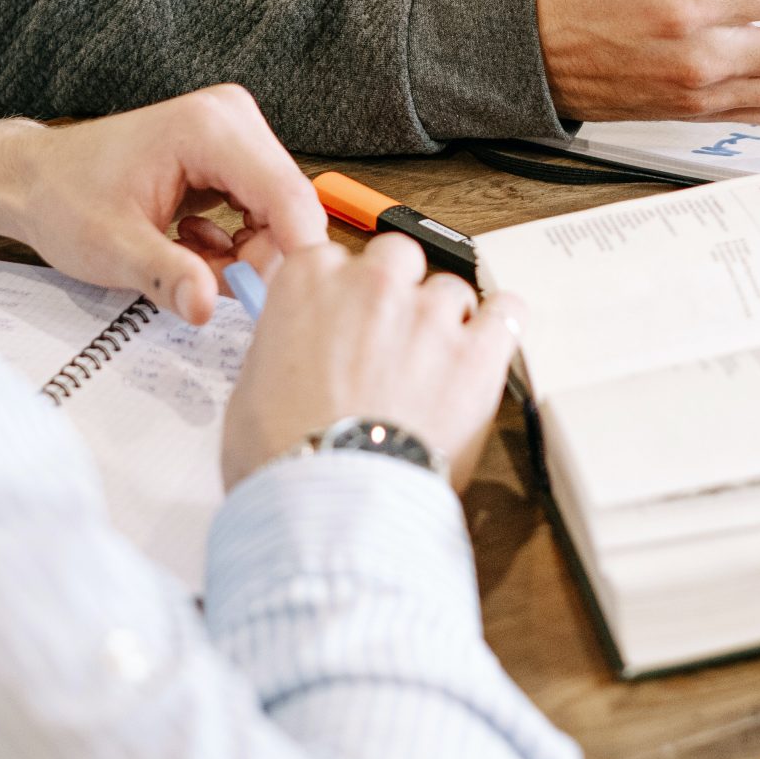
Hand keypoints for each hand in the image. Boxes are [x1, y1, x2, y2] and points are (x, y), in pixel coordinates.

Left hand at [0, 85, 327, 318]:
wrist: (36, 178)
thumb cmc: (64, 198)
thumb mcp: (112, 247)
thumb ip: (167, 275)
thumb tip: (206, 306)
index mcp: (209, 128)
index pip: (286, 195)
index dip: (294, 254)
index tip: (278, 303)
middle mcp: (231, 119)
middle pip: (288, 206)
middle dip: (258, 259)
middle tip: (208, 285)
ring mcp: (234, 133)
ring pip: (277, 213)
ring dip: (243, 254)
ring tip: (186, 260)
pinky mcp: (231, 154)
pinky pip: (260, 211)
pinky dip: (232, 243)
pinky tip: (188, 243)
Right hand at [222, 234, 518, 492]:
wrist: (332, 503)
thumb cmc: (283, 455)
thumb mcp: (251, 385)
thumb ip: (284, 343)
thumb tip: (298, 349)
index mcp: (309, 280)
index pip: (333, 255)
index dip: (342, 290)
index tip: (345, 315)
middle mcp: (371, 282)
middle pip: (398, 256)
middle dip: (398, 292)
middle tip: (390, 341)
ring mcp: (429, 314)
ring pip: (452, 290)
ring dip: (446, 322)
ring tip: (435, 371)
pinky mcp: (477, 351)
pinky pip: (508, 312)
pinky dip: (500, 328)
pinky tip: (487, 350)